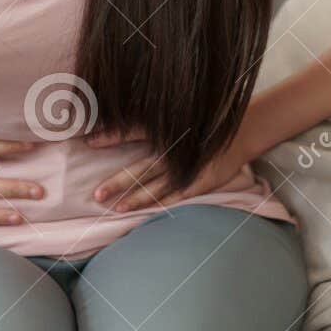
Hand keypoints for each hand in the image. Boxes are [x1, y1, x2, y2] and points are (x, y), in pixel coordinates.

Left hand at [88, 126, 253, 211]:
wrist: (242, 131)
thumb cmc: (204, 124)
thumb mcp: (179, 119)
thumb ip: (152, 123)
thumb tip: (119, 121)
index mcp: (166, 132)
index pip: (133, 131)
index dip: (111, 136)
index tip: (88, 141)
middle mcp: (172, 150)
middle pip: (140, 168)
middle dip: (117, 182)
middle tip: (96, 194)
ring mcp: (186, 168)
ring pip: (156, 186)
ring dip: (135, 197)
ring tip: (116, 207)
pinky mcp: (200, 181)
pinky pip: (177, 195)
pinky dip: (161, 202)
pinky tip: (144, 211)